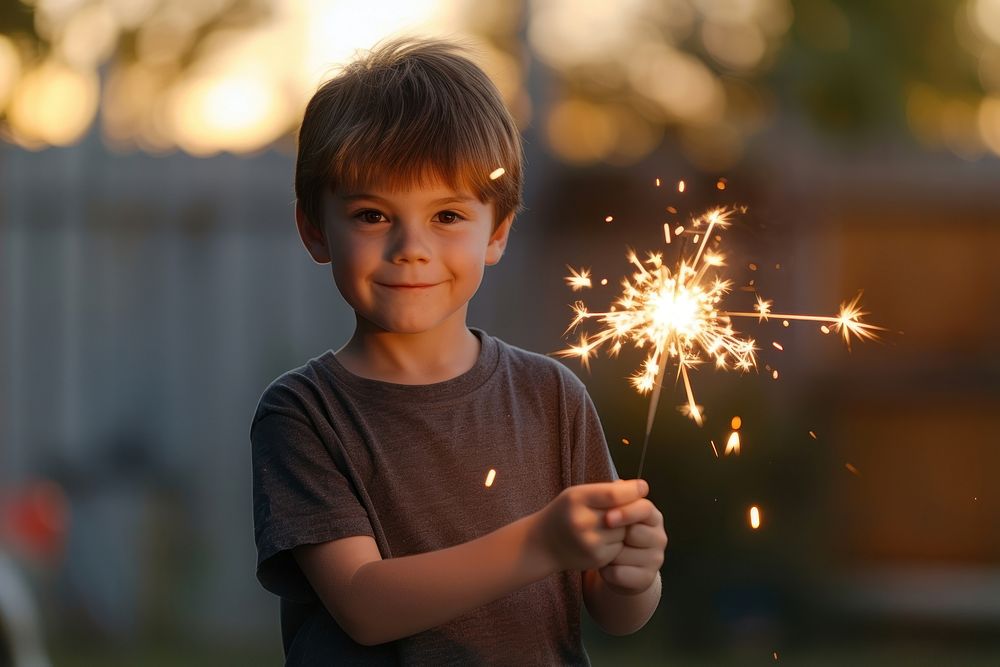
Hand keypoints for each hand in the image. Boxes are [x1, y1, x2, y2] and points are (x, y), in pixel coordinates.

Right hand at [531, 479, 648, 572]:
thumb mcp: (578, 494)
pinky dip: (618, 542)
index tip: (643, 488)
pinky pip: (620, 546)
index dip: (632, 491)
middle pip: (624, 514)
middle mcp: (582, 522)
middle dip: (629, 510)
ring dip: (624, 528)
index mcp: (577, 499)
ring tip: (607, 525)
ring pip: (625, 531)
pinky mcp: (597, 558)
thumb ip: (606, 490)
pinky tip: (603, 539)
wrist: (544, 544)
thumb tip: (639, 489)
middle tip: (627, 506)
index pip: (613, 494)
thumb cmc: (565, 512)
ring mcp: (590, 542)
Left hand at [597, 495, 666, 594]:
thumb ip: (617, 497)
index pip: (644, 509)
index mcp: (653, 516)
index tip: (607, 517)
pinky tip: (606, 568)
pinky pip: (620, 574)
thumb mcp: (616, 513)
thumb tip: (618, 482)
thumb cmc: (616, 534)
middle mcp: (660, 537)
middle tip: (603, 537)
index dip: (626, 512)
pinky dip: (607, 571)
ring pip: (625, 554)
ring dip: (608, 554)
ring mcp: (656, 559)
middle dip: (614, 536)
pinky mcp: (646, 579)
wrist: (619, 567)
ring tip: (604, 552)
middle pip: (634, 533)